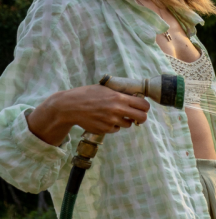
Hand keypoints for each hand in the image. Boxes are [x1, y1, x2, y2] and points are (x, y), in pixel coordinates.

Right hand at [25, 85, 150, 144]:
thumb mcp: (104, 89)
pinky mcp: (105, 129)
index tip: (142, 108)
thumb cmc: (87, 95)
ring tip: (114, 115)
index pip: (143, 105)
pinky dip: (113, 126)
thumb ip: (120, 93)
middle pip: (142, 118)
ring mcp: (111, 121)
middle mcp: (117, 110)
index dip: (145, 107)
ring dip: (125, 121)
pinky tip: (104, 119)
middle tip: (136, 116)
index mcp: (119, 98)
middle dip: (141, 117)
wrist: (69, 107)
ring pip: (128, 124)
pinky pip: (116, 129)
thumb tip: (135, 96)